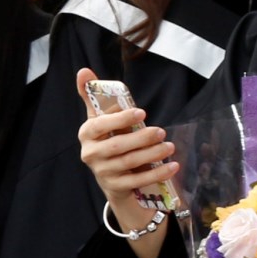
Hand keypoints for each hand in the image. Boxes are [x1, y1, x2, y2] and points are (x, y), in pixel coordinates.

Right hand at [76, 71, 176, 257]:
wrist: (111, 173)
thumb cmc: (108, 136)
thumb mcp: (101, 117)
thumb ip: (94, 95)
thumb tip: (83, 71)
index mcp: (86, 134)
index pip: (99, 125)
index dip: (119, 119)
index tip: (142, 112)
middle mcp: (90, 154)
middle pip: (116, 146)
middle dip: (140, 138)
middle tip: (161, 131)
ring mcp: (102, 172)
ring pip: (128, 163)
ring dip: (151, 155)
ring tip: (169, 146)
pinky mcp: (115, 186)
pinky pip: (137, 181)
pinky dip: (157, 174)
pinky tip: (173, 165)